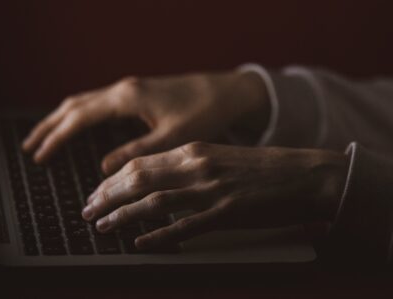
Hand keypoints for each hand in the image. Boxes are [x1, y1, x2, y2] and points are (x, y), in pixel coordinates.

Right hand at [20, 71, 269, 174]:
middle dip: (50, 126)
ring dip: (62, 118)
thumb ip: (137, 153)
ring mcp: (131, 88)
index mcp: (128, 97)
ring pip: (85, 101)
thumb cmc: (205, 112)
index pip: (80, 117)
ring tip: (44, 138)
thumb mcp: (173, 138)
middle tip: (29, 148)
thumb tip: (104, 167)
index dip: (57, 138)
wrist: (229, 91)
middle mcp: (125, 88)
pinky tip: (78, 126)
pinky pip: (98, 101)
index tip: (39, 157)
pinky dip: (80, 114)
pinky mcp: (139, 92)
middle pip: (75, 105)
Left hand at [80, 141, 347, 250]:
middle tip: (87, 210)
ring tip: (102, 226)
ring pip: (152, 202)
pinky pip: (182, 227)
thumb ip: (191, 167)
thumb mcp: (222, 158)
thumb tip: (158, 182)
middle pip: (138, 179)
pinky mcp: (225, 214)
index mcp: (196, 149)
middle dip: (106, 196)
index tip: (95, 191)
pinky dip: (156, 236)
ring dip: (121, 216)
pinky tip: (139, 243)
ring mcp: (210, 191)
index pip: (140, 162)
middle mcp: (198, 166)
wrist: (304, 175)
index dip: (112, 179)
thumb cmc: (265, 169)